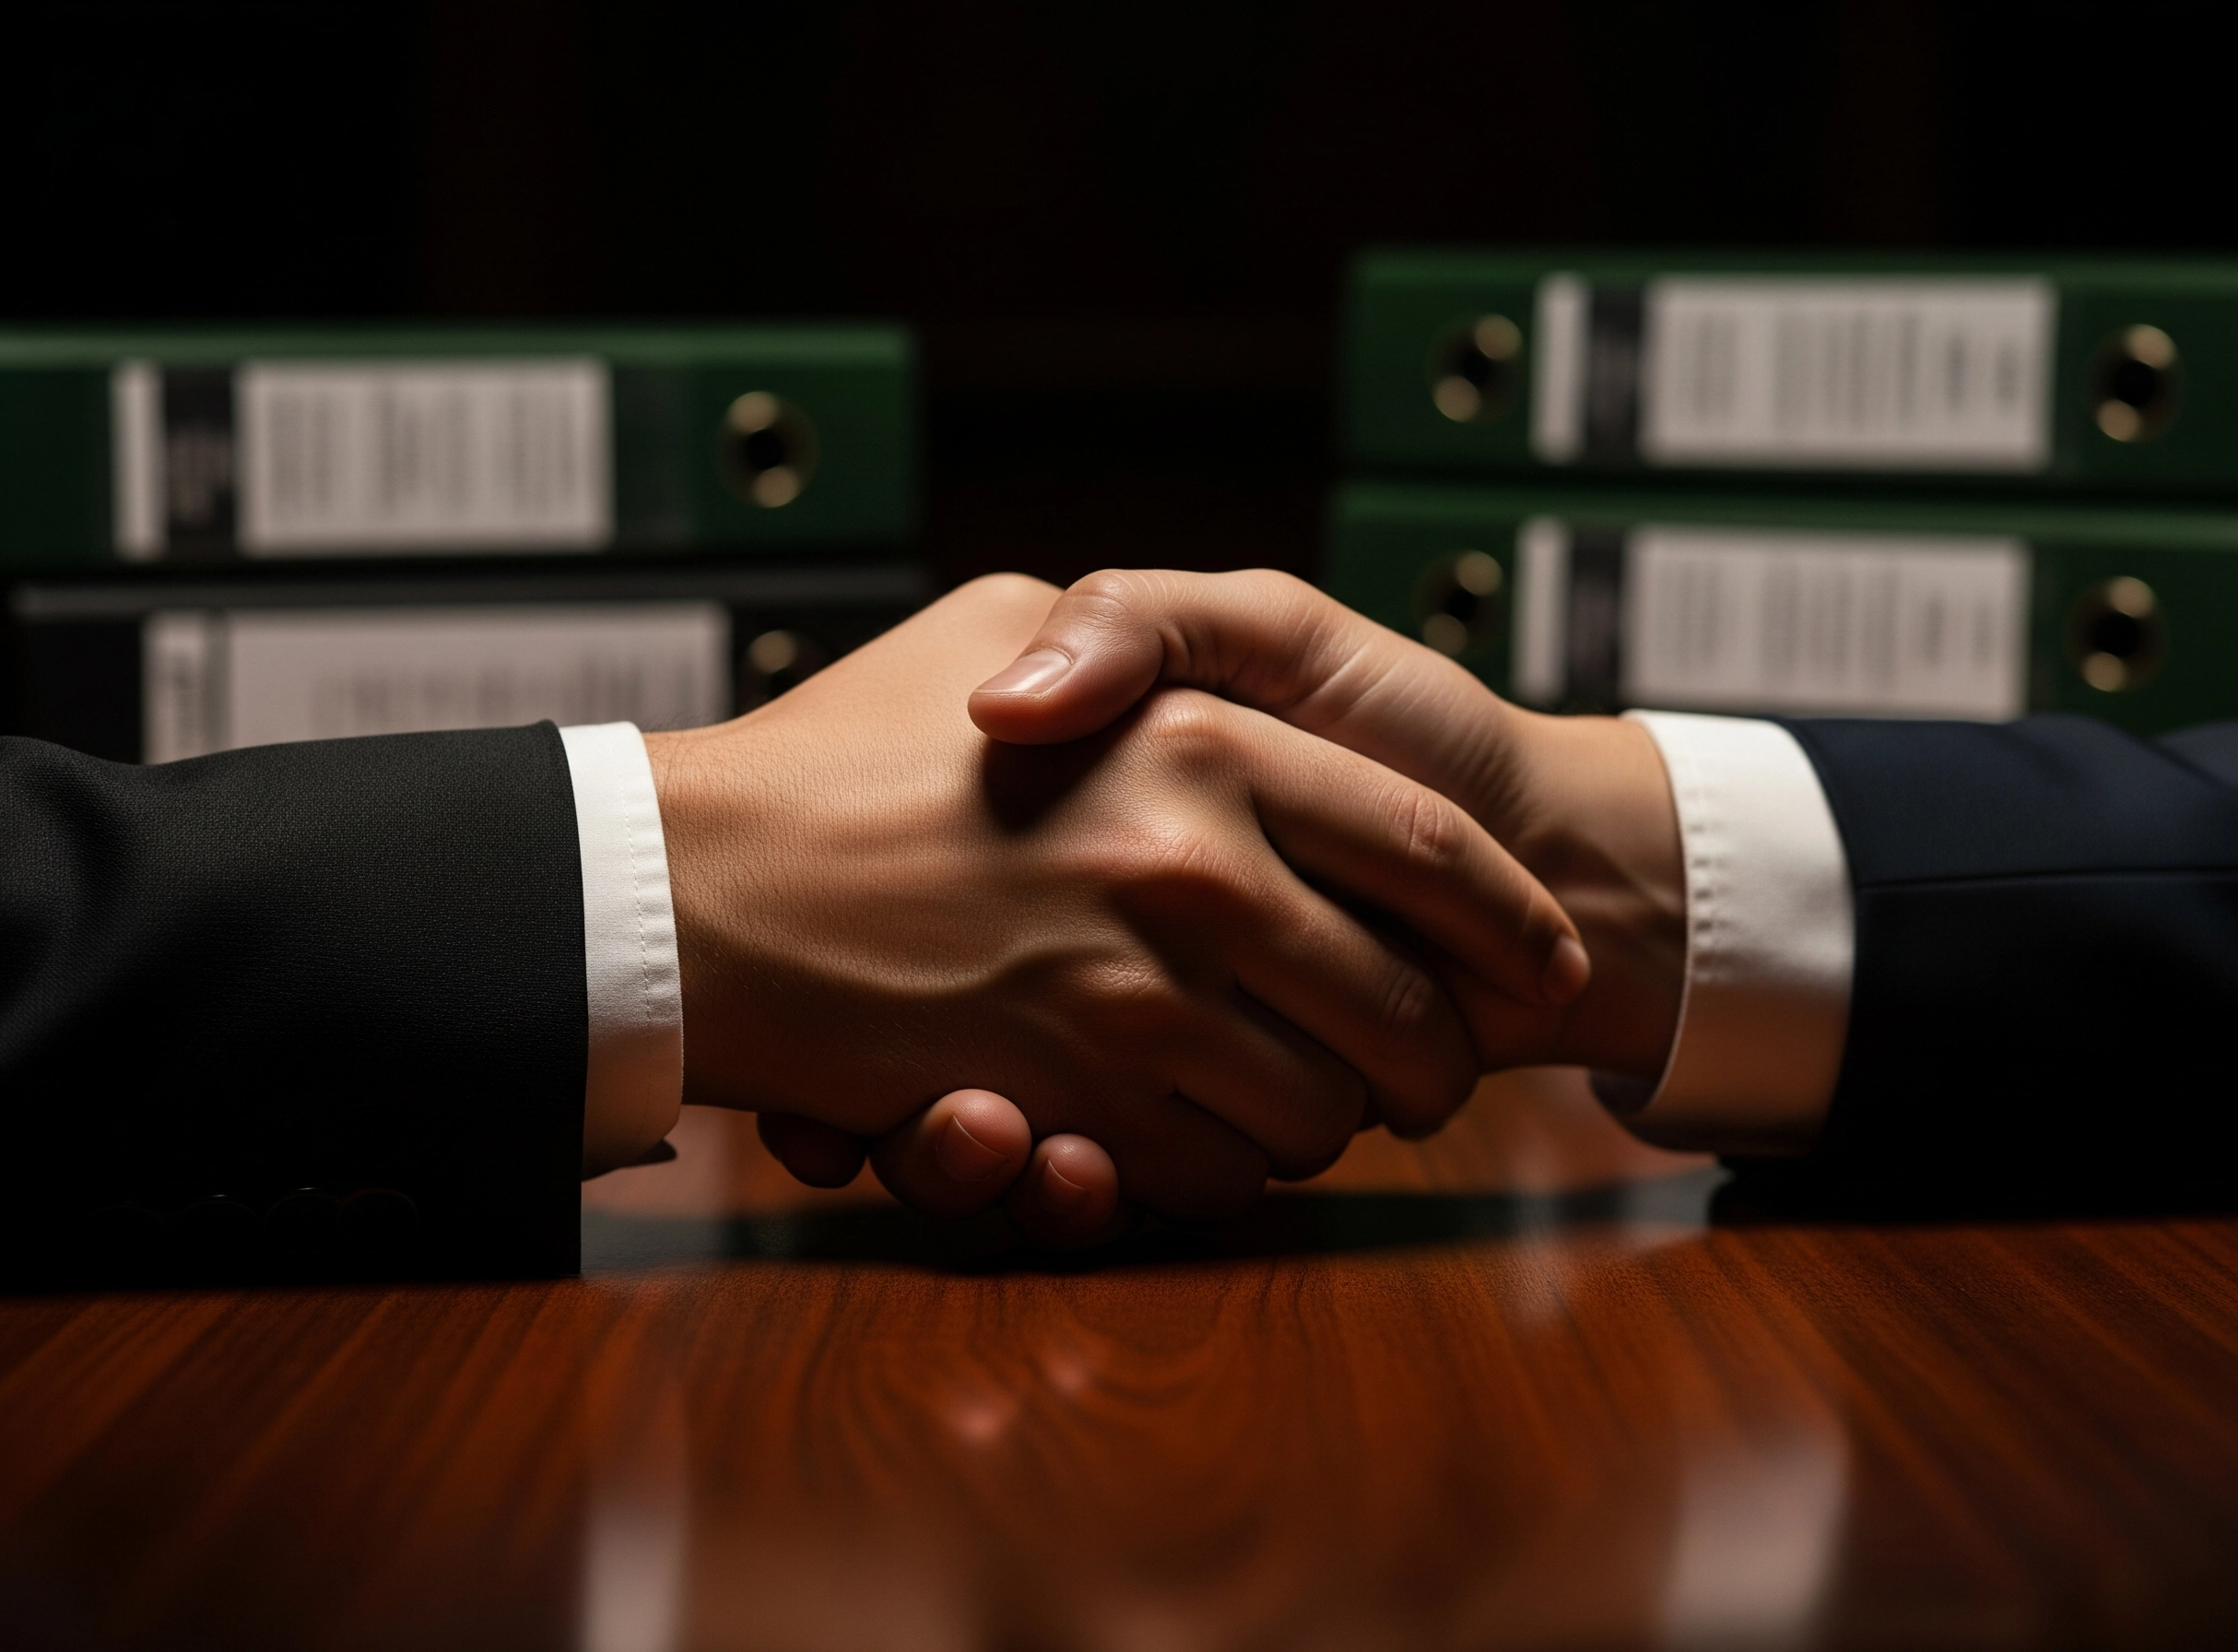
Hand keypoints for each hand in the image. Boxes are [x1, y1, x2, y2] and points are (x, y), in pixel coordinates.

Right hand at [645, 574, 1588, 1222]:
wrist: (695, 879)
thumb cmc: (851, 745)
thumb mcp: (1000, 619)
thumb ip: (1134, 633)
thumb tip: (1218, 696)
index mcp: (1210, 742)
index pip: (1428, 848)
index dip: (1506, 917)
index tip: (1542, 960)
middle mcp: (1199, 868)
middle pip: (1408, 1010)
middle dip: (1435, 1056)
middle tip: (1425, 1067)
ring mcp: (1143, 997)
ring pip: (1326, 1112)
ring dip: (1333, 1124)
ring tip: (1314, 1101)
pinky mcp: (1080, 1105)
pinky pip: (1219, 1173)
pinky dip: (1229, 1171)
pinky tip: (1202, 1131)